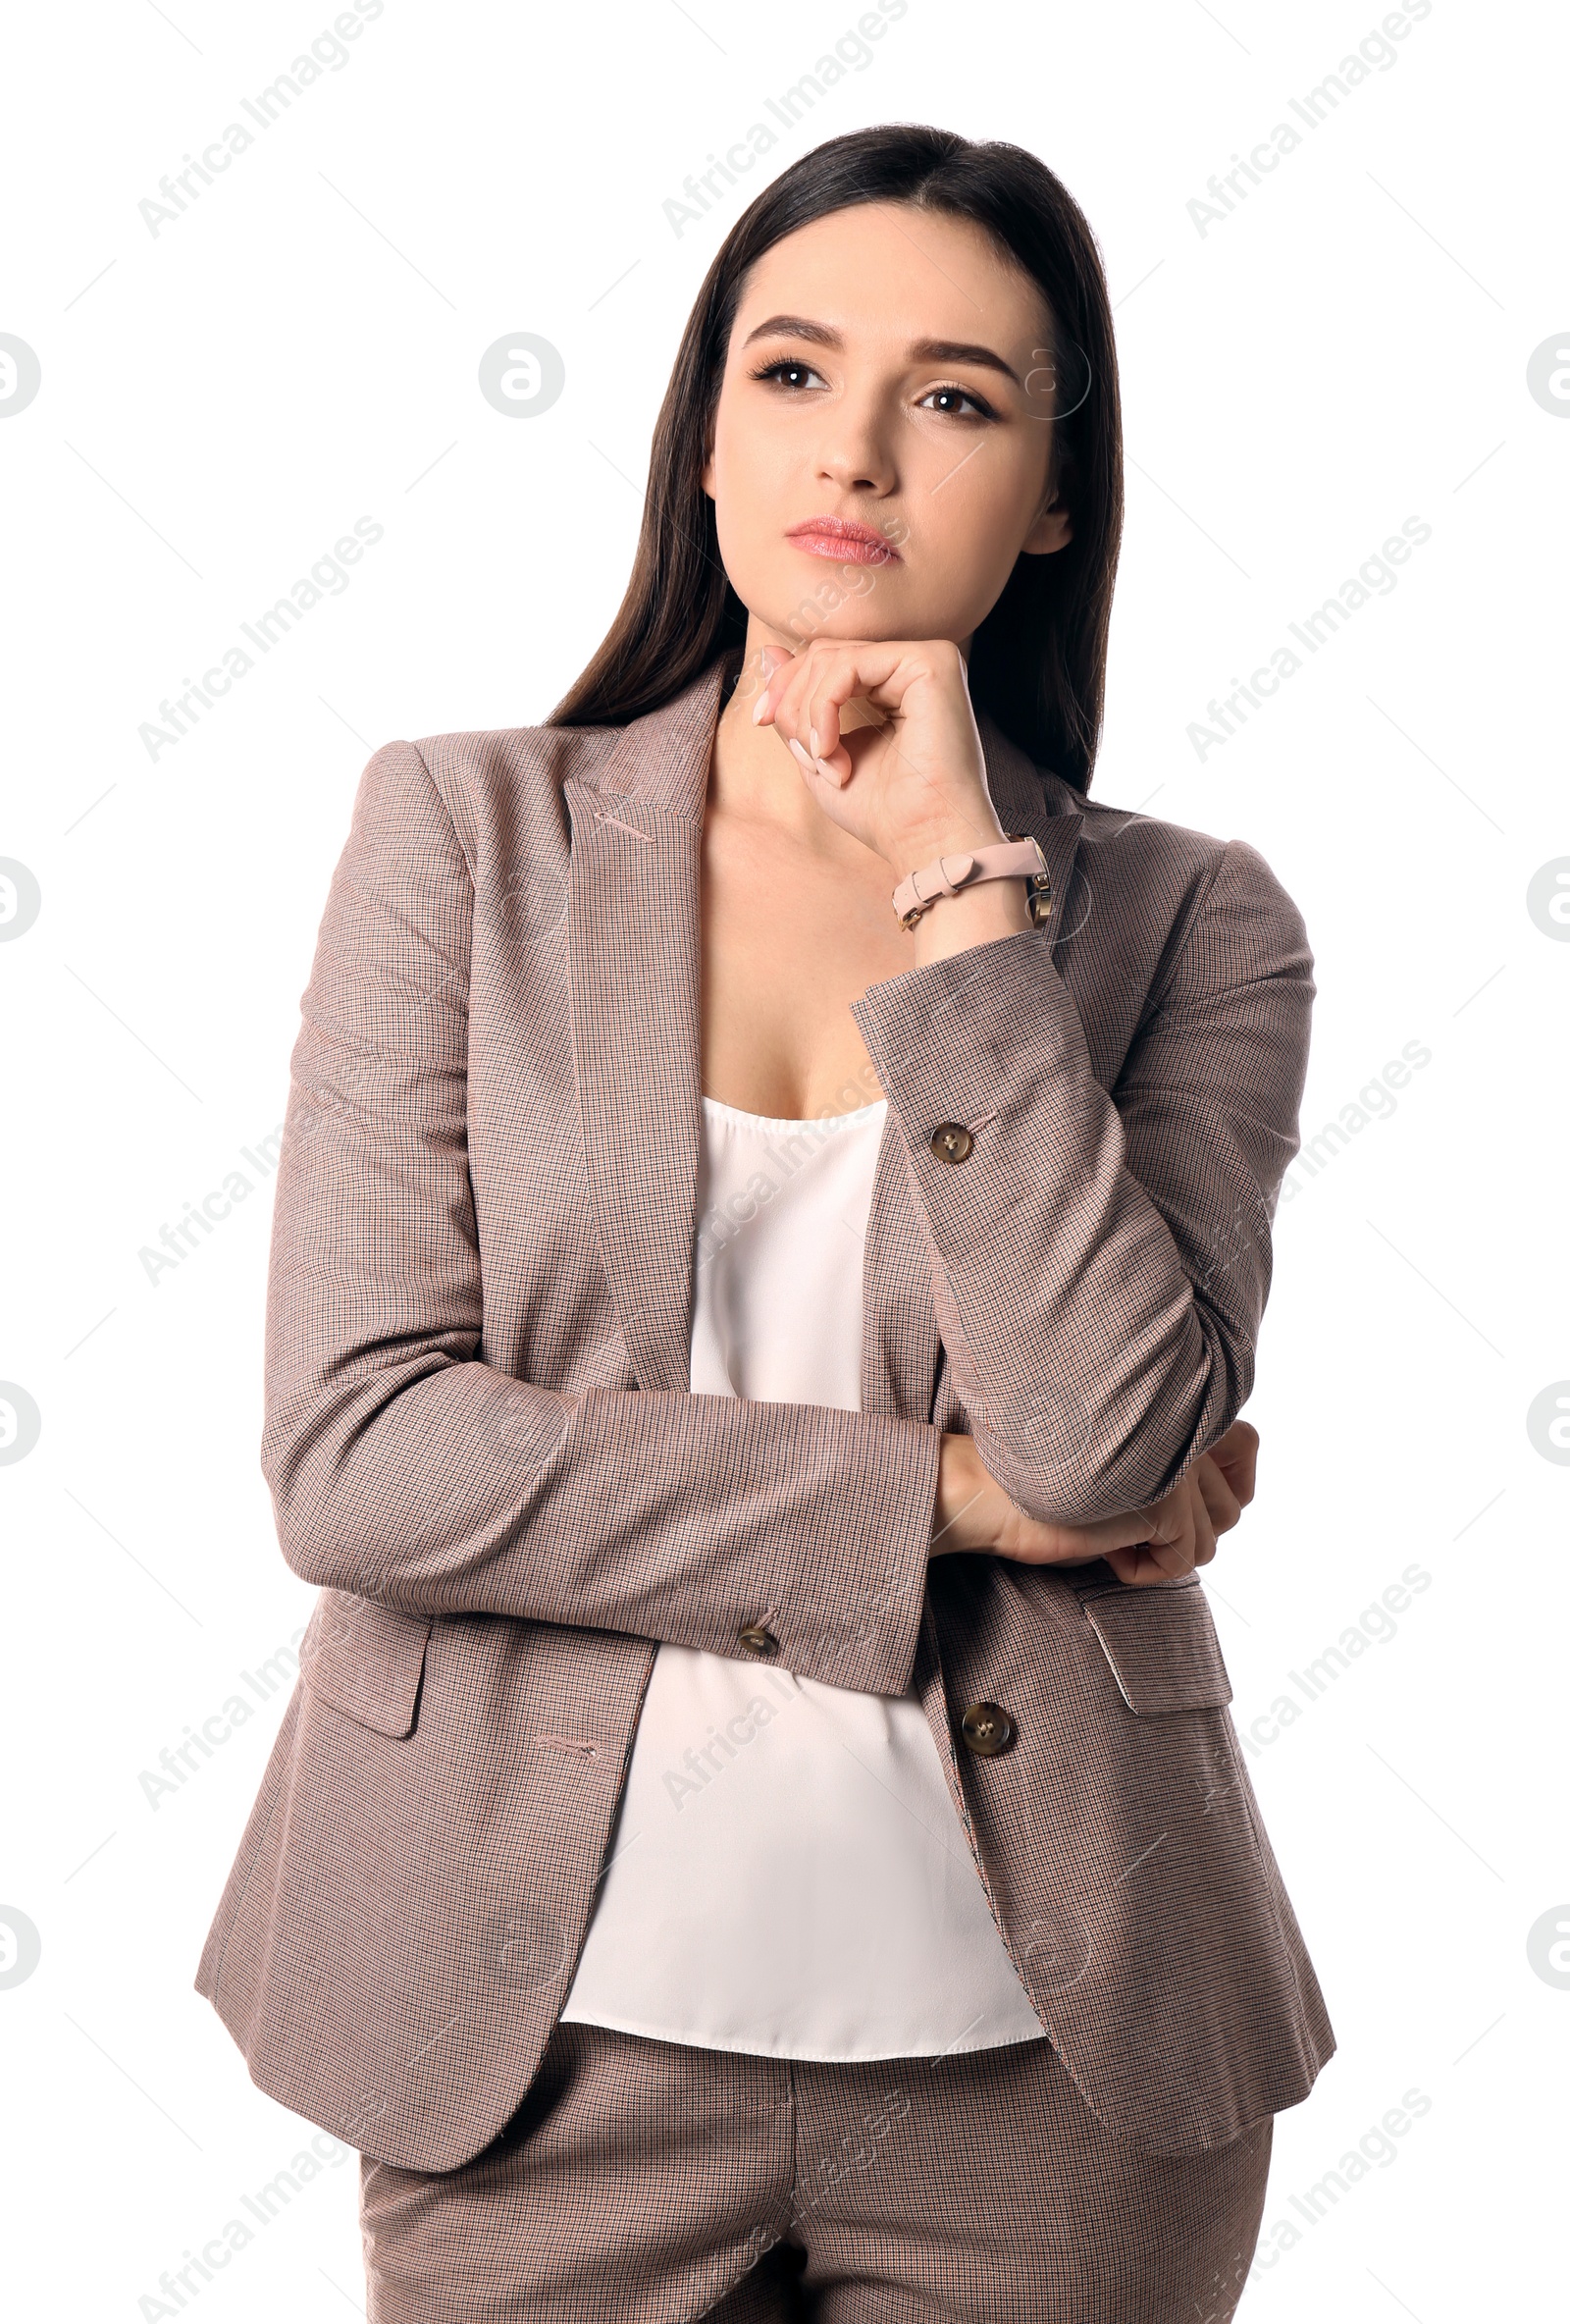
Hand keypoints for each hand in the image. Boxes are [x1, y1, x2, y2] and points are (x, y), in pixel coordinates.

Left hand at [750, 635, 1005, 876]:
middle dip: (793, 703)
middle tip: (805, 756)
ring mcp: (925, 658)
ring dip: (808, 714)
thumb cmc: (881, 810)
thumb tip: (769, 653)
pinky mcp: (931, 662)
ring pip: (831, 657)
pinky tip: (830, 750)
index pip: (824, 660)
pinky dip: (824, 708)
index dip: (784, 687)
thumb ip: (797, 704)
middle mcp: (912, 664)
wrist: (925, 840)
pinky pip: (849, 665)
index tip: (761, 721)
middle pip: (823, 653)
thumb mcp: (818, 753)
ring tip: (823, 762)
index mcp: (892, 682)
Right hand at [930, 1420, 1259, 1587]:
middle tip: (1148, 1535)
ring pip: (1211, 1539)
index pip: (1247, 1444)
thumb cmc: (1039, 1485)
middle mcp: (1182, 1427)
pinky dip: (1146, 1571)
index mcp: (1169, 1406)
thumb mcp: (1118, 1471)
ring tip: (1115, 1538)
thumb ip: (1164, 1473)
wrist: (991, 1491)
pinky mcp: (1167, 1500)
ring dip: (1165, 1553)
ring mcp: (1177, 1463)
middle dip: (1202, 1529)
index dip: (1230, 1483)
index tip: (1183, 1507)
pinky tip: (1107, 1552)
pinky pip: (1183, 1560)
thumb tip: (1212, 1509)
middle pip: (1237, 1500)